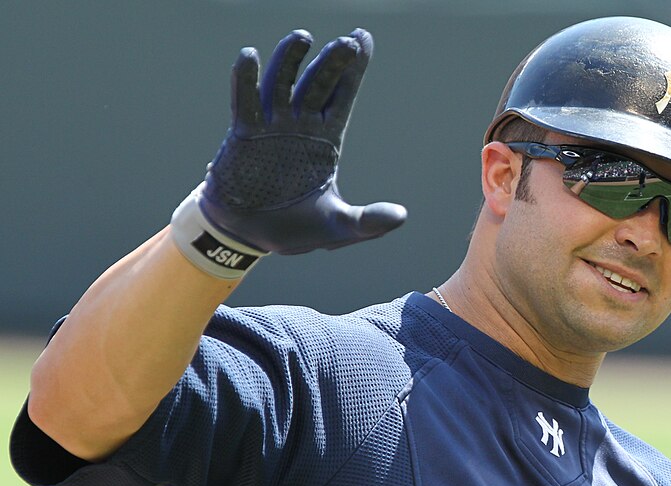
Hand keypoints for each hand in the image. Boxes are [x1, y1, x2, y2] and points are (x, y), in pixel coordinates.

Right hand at [171, 29, 406, 277]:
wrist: (249, 237)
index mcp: (326, 139)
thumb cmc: (296, 229)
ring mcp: (271, 126)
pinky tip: (251, 57)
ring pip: (282, 82)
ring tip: (303, 37)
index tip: (362, 38)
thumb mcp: (337, 227)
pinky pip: (245, 101)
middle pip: (318, 83)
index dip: (353, 68)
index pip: (342, 95)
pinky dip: (246, 79)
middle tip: (348, 42)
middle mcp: (300, 125)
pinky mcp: (243, 134)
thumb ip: (367, 222)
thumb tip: (402, 216)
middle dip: (333, 62)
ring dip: (291, 60)